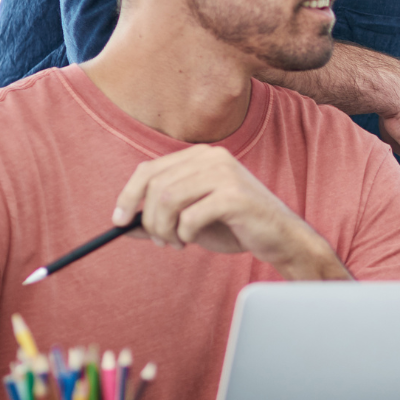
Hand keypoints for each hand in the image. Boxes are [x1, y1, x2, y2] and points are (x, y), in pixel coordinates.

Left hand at [113, 145, 348, 278]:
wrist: (281, 239)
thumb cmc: (236, 227)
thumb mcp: (191, 220)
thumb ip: (160, 218)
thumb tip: (123, 224)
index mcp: (200, 156)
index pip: (149, 169)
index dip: (128, 195)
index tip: (118, 220)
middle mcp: (212, 157)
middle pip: (155, 185)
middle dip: (148, 219)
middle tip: (159, 240)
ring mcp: (225, 174)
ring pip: (167, 199)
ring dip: (164, 229)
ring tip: (175, 243)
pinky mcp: (235, 196)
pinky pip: (190, 216)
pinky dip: (185, 233)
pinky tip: (194, 240)